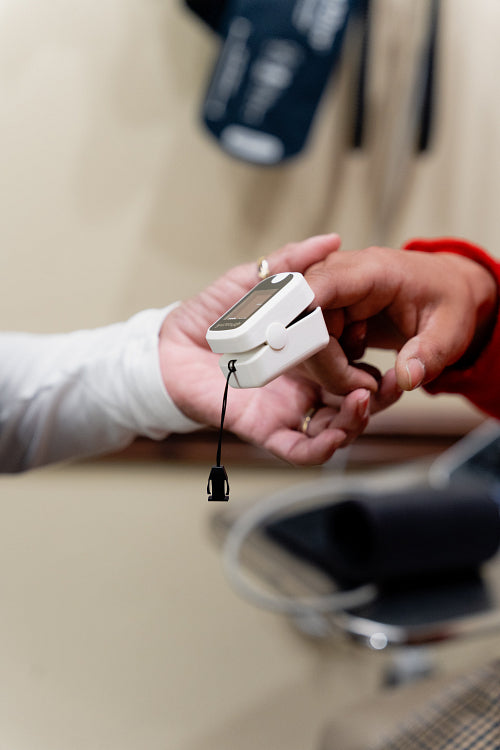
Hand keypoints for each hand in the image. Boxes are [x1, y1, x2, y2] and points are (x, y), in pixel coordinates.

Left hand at [158, 235, 388, 464]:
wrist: (170, 346)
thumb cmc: (211, 316)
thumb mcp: (254, 281)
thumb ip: (291, 262)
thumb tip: (331, 239)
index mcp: (307, 359)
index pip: (353, 371)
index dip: (374, 369)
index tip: (389, 356)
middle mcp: (303, 389)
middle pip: (352, 405)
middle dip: (375, 400)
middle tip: (387, 386)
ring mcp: (286, 411)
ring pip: (334, 431)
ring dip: (355, 423)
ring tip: (363, 402)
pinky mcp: (265, 429)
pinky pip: (298, 450)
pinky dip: (321, 450)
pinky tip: (335, 436)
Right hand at [304, 244, 497, 394]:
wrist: (443, 292)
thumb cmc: (447, 301)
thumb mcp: (451, 330)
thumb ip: (430, 354)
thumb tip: (407, 378)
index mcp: (372, 270)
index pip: (321, 285)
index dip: (299, 314)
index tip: (290, 344)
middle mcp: (340, 276)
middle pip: (305, 322)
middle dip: (327, 364)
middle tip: (367, 386)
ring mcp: (328, 292)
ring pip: (303, 338)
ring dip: (330, 368)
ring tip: (369, 376)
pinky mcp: (323, 310)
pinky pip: (310, 343)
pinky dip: (330, 364)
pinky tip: (358, 362)